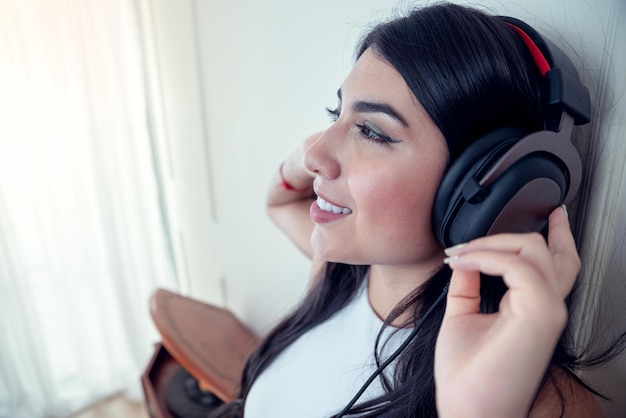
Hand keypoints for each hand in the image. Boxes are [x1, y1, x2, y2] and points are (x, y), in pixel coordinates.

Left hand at [434, 206, 579, 417]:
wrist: (467, 410)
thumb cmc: (467, 377)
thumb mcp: (462, 316)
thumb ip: (467, 285)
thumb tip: (463, 259)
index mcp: (532, 309)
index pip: (551, 263)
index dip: (547, 235)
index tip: (506, 224)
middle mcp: (546, 308)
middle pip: (547, 250)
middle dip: (516, 228)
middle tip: (477, 231)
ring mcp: (546, 310)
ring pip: (533, 250)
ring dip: (488, 244)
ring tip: (458, 254)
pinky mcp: (539, 314)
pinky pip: (517, 265)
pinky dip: (486, 257)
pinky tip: (462, 262)